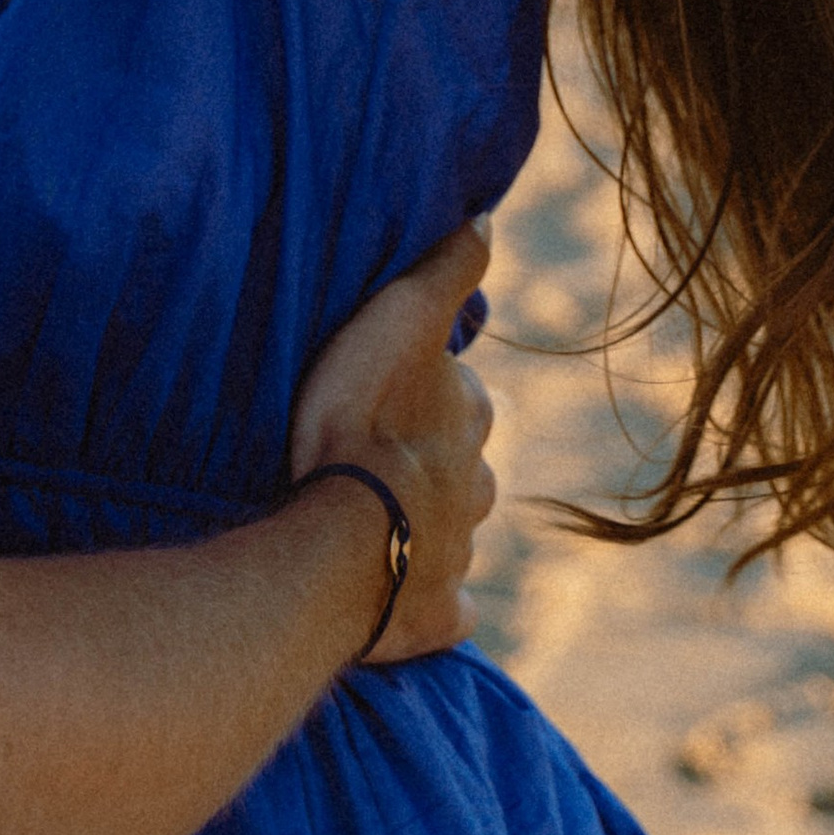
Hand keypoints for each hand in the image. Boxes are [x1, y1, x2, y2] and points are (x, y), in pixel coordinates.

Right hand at [286, 219, 494, 663]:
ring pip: (453, 534)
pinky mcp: (438, 617)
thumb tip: (489, 217)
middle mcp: (478, 486)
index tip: (393, 392)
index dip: (430, 392)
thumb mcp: (400, 318)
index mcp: (470, 419)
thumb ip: (448, 269)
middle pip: (463, 467)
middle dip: (433, 463)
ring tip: (375, 522)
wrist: (343, 540)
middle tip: (380, 459)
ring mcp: (460, 556)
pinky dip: (432, 602)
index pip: (462, 396)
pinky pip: (445, 609)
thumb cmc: (363, 420)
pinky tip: (404, 595)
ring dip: (425, 526)